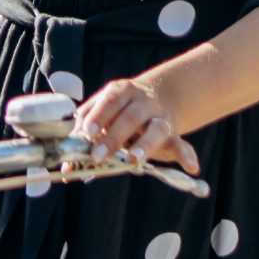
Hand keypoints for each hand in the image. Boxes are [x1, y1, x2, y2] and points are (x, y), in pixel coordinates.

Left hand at [75, 76, 200, 174]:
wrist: (156, 98)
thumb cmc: (118, 111)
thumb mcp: (102, 114)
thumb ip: (84, 135)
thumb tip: (66, 167)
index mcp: (123, 92)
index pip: (110, 100)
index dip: (98, 115)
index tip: (86, 131)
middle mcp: (144, 102)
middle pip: (130, 117)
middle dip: (113, 137)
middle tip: (97, 155)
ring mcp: (159, 118)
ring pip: (156, 129)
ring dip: (146, 145)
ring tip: (136, 159)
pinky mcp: (172, 135)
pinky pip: (181, 145)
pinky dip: (187, 155)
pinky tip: (191, 166)